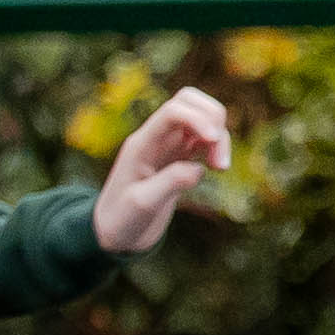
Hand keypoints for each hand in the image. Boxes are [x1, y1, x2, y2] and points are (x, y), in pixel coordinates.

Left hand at [92, 87, 232, 251]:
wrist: (114, 234)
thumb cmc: (122, 219)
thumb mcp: (143, 204)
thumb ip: (170, 183)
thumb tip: (199, 169)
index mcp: (141, 144)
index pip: (173, 110)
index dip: (198, 117)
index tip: (212, 140)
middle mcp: (155, 139)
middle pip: (189, 101)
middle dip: (213, 117)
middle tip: (215, 149)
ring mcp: (168, 146)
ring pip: (203, 119)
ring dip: (220, 136)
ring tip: (220, 168)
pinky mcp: (180, 158)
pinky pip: (206, 138)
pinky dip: (218, 146)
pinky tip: (217, 167)